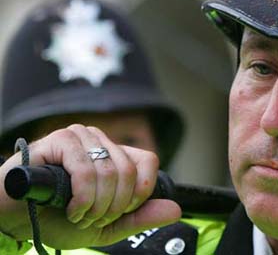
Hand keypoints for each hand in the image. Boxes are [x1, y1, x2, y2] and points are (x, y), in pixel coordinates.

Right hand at [0, 125, 180, 248]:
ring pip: (110, 173)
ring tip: (77, 214)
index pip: (149, 162)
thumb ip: (139, 218)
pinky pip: (86, 170)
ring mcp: (81, 136)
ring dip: (94, 206)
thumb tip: (175, 210)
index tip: (116, 212)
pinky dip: (81, 198)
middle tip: (90, 217)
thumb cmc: (54, 217)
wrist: (12, 217)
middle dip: (112, 207)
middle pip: (130, 172)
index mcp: (114, 154)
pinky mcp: (60, 140)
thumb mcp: (105, 226)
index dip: (138, 194)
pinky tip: (68, 207)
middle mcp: (100, 140)